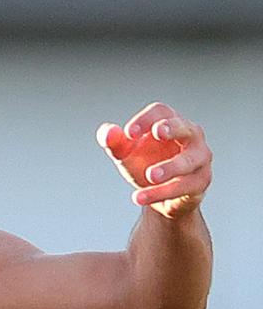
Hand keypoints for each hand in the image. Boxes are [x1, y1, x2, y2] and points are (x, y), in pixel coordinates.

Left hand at [96, 102, 211, 218]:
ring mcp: (199, 158)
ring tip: (150, 175)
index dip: (146, 119)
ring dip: (169, 168)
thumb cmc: (145, 162)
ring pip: (188, 161)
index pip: (160, 112)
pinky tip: (140, 197)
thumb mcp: (125, 153)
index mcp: (169, 121)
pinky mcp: (200, 181)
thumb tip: (108, 133)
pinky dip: (161, 192)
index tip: (128, 133)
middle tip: (158, 132)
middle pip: (184, 127)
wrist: (158, 194)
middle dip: (172, 128)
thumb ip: (113, 142)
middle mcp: (190, 136)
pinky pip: (184, 186)